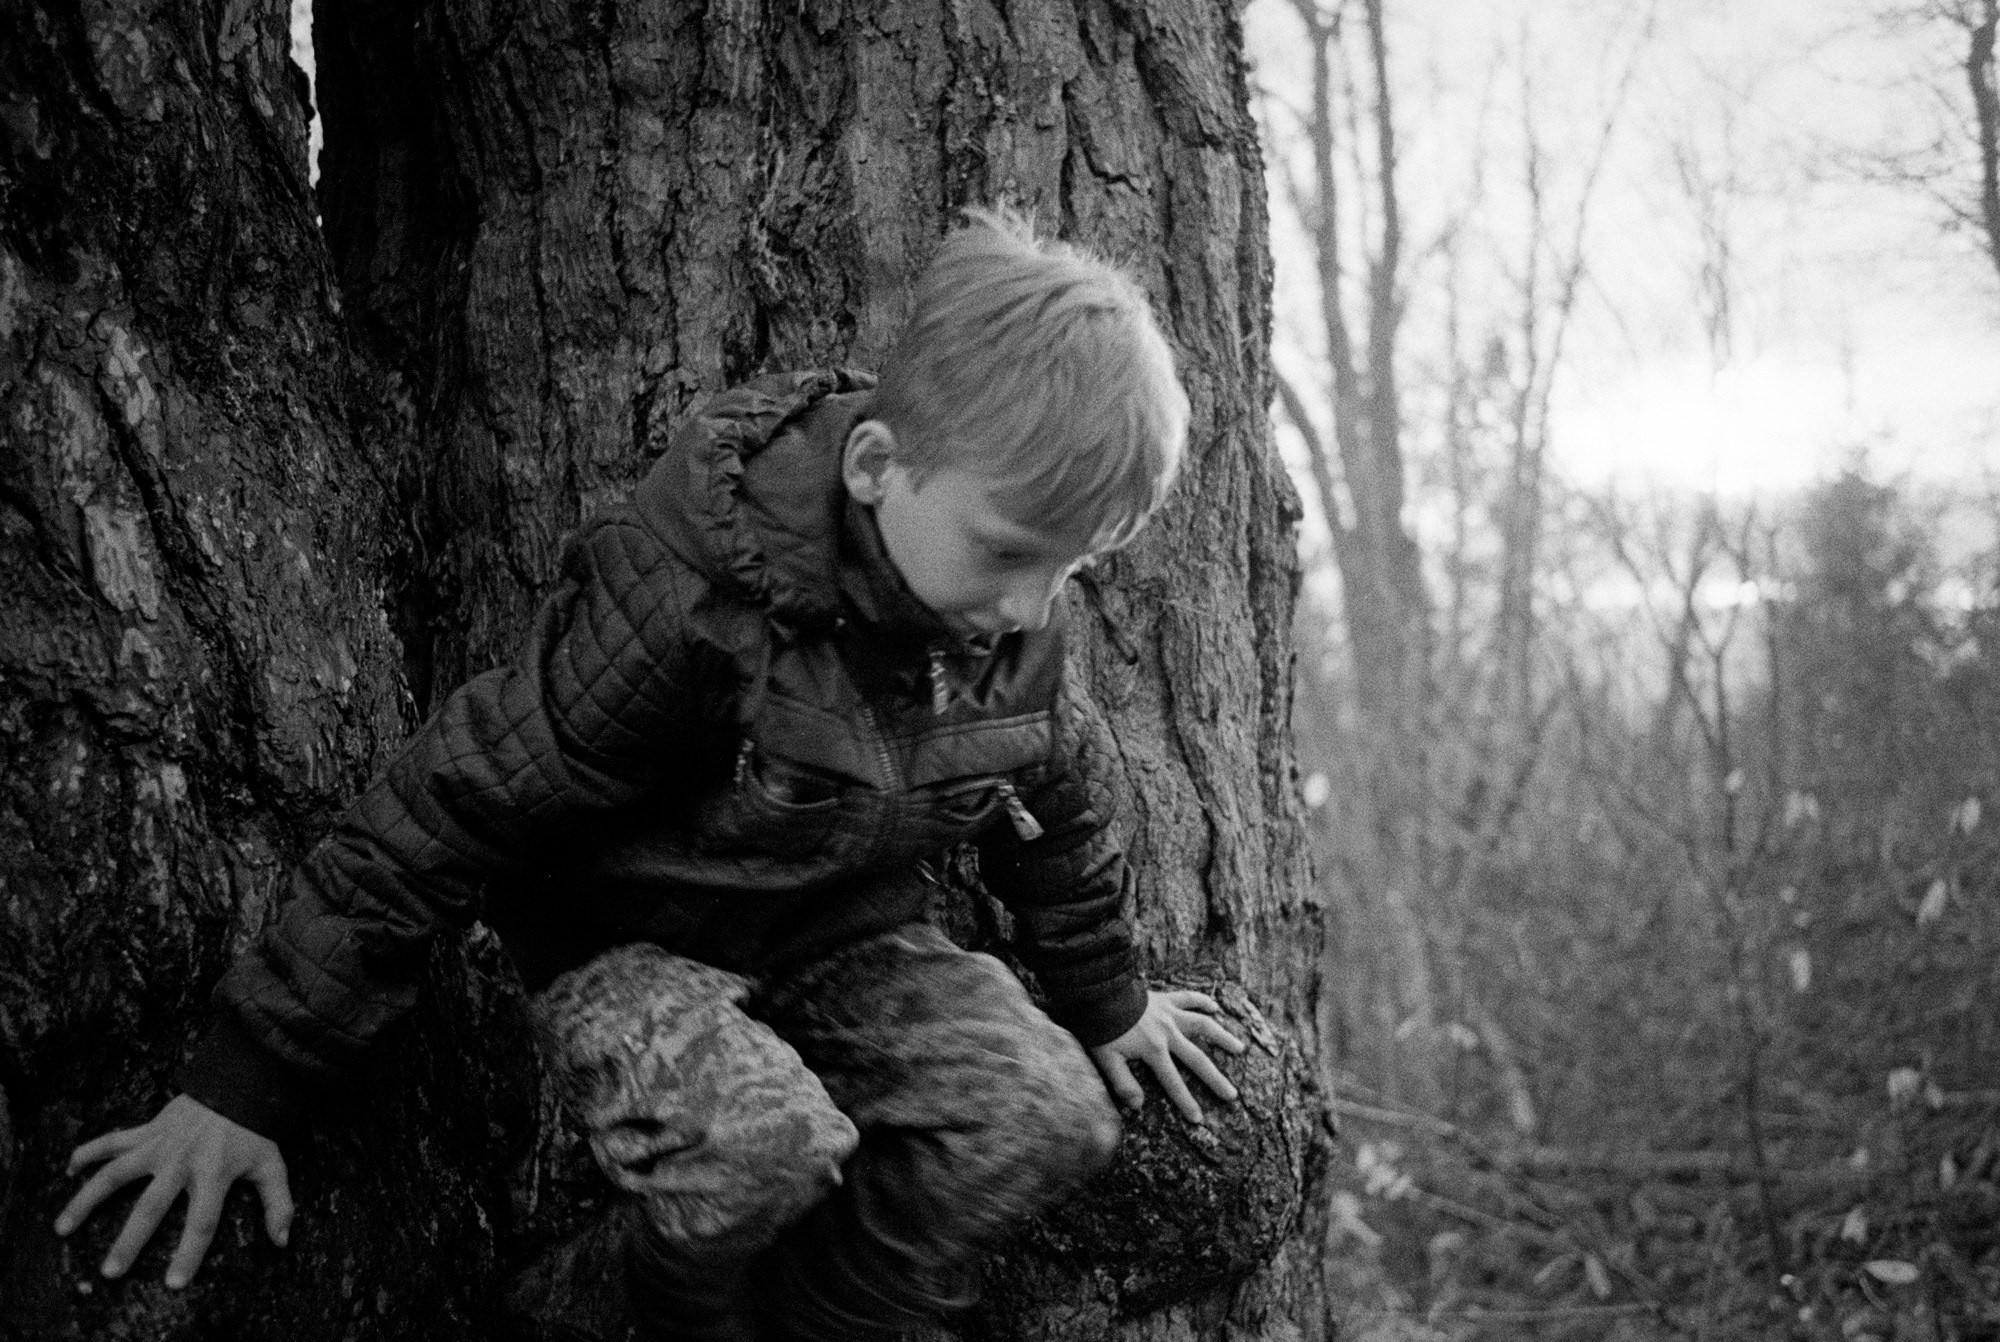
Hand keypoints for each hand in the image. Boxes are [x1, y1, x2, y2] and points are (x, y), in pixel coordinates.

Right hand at [55, 1093, 292, 1288]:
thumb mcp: (272, 1164)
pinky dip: (88, 1151)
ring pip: (115, 1174)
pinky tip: (68, 1169)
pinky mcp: (148, 1129)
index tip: (173, 1283)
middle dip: (129, 1241)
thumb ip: (278, 1203)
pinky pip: (112, 1140)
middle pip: (151, 1207)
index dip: (189, 1253)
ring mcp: (160, 1144)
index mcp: (214, 1174)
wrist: (240, 1082)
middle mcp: (182, 1162)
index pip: (202, 1222)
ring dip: (86, 1200)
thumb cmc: (255, 1129)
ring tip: (62, 1228)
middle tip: (110, 1271)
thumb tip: (282, 1241)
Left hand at [1087, 989, 1245, 1124]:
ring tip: (1240, 1048)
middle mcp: (1168, 1032)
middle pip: (1197, 1059)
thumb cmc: (1101, 1028)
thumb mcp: (1107, 1059)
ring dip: (1222, 1037)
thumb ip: (1123, 1083)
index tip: (1199, 1119)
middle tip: (1232, 1094)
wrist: (1100, 993)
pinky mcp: (1166, 998)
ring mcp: (1170, 1014)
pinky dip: (1203, 1001)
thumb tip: (1138, 1106)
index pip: (1173, 1082)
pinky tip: (1215, 1007)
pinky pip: (1189, 998)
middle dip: (1215, 1079)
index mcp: (1154, 1050)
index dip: (1186, 1102)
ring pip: (1203, 1025)